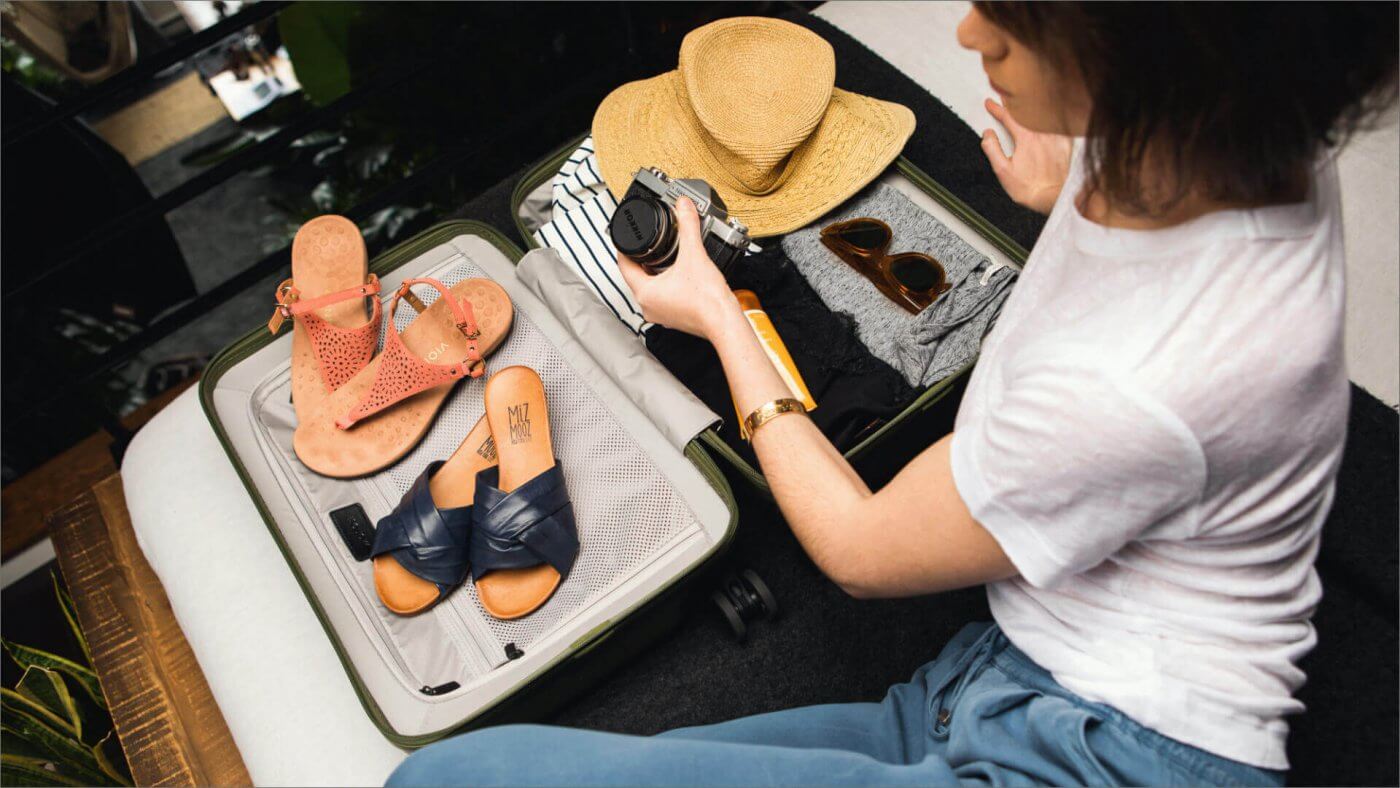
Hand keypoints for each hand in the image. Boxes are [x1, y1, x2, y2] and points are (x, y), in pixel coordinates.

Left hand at [617, 197, 740, 339]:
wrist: (725, 322)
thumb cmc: (708, 300)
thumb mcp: (694, 254)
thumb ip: (688, 226)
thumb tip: (683, 207)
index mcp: (645, 293)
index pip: (623, 265)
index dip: (625, 248)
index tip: (627, 238)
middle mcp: (648, 306)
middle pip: (636, 276)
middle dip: (642, 259)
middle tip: (648, 244)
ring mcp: (661, 314)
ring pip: (650, 288)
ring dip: (654, 273)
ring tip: (664, 257)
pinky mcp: (674, 317)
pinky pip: (663, 297)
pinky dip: (667, 284)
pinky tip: (679, 276)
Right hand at [980, 98, 1072, 214]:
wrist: (1053, 197)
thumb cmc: (1028, 188)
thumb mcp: (1002, 170)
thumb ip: (992, 149)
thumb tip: (987, 134)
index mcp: (1025, 137)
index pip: (1008, 117)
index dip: (997, 109)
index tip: (989, 104)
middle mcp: (1042, 133)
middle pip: (1027, 111)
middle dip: (1015, 102)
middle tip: (1008, 96)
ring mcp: (1055, 137)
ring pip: (1043, 115)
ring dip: (1033, 107)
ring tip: (1027, 101)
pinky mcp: (1066, 143)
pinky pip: (1059, 124)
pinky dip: (1052, 118)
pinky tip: (1049, 116)